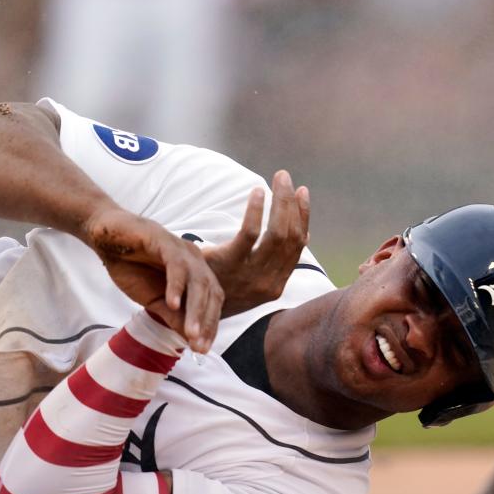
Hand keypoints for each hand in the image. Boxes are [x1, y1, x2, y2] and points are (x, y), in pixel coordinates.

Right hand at [85, 208, 223, 352]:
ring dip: (195, 310)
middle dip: (207, 323)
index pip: (212, 302)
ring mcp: (182, 250)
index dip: (209, 326)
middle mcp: (195, 261)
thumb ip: (173, 316)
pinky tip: (172, 304)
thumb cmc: (131, 266)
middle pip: (211, 293)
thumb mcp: (154, 299)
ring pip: (198, 282)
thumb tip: (190, 339)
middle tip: (199, 347)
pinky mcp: (165, 241)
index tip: (202, 349)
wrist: (106, 237)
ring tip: (190, 333)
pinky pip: (176, 266)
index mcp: (196, 273)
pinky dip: (176, 286)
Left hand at [202, 170, 309, 317]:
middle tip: (285, 178)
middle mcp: (269, 281)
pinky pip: (250, 234)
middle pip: (290, 236)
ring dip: (281, 203)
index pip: (299, 244)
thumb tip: (305, 237)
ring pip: (277, 234)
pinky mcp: (230, 265)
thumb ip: (277, 262)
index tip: (303, 192)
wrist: (188, 315)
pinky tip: (257, 192)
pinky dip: (257, 211)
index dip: (303, 216)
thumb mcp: (253, 281)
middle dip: (292, 203)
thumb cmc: (221, 290)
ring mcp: (251, 275)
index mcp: (277, 284)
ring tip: (278, 179)